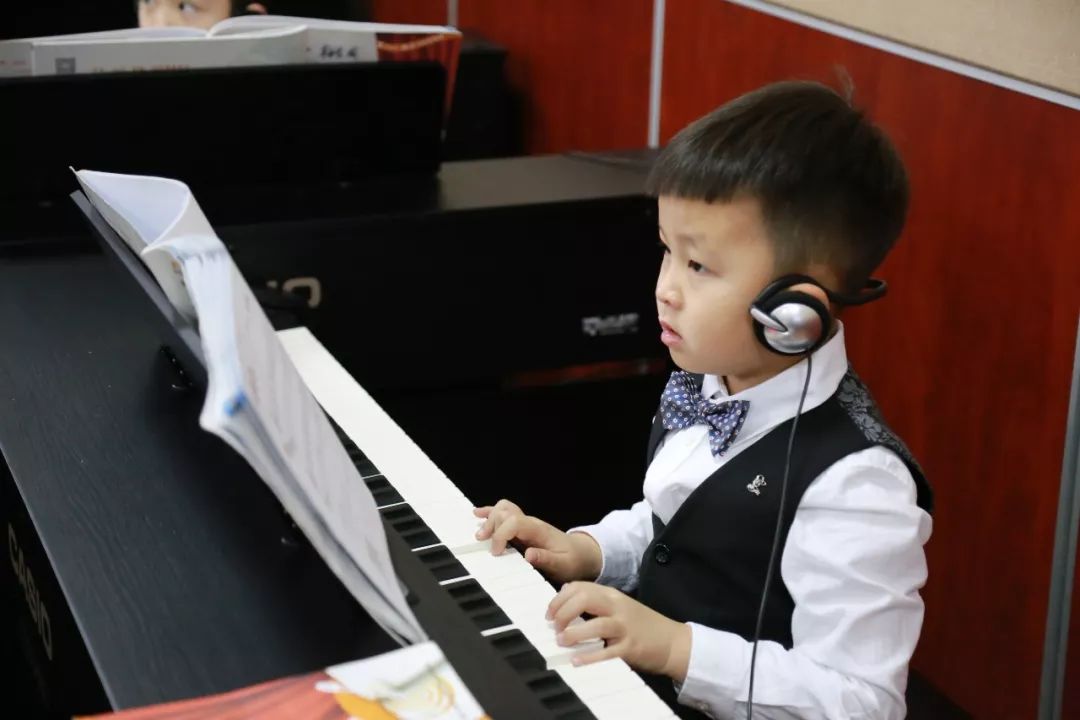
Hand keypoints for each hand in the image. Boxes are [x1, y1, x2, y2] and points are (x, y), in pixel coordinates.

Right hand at [473, 499, 601, 583]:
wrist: (582, 554)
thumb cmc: (572, 560)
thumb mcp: (563, 565)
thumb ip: (546, 559)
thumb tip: (528, 554)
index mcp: (538, 530)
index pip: (514, 522)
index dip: (500, 535)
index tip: (496, 552)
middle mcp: (530, 523)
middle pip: (505, 512)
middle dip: (491, 525)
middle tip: (485, 543)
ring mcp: (526, 523)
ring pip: (503, 509)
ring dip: (489, 519)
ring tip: (480, 534)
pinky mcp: (522, 527)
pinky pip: (505, 513)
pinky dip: (490, 512)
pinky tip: (478, 514)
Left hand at [547, 581, 690, 680]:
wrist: (673, 641)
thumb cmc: (641, 624)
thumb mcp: (618, 605)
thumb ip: (595, 599)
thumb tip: (565, 595)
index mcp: (612, 595)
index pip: (580, 587)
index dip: (559, 599)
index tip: (549, 613)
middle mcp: (618, 607)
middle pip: (585, 599)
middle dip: (563, 612)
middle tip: (554, 626)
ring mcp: (625, 627)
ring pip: (596, 624)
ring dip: (574, 633)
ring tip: (561, 641)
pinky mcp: (631, 648)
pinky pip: (607, 651)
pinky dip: (590, 656)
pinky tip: (577, 659)